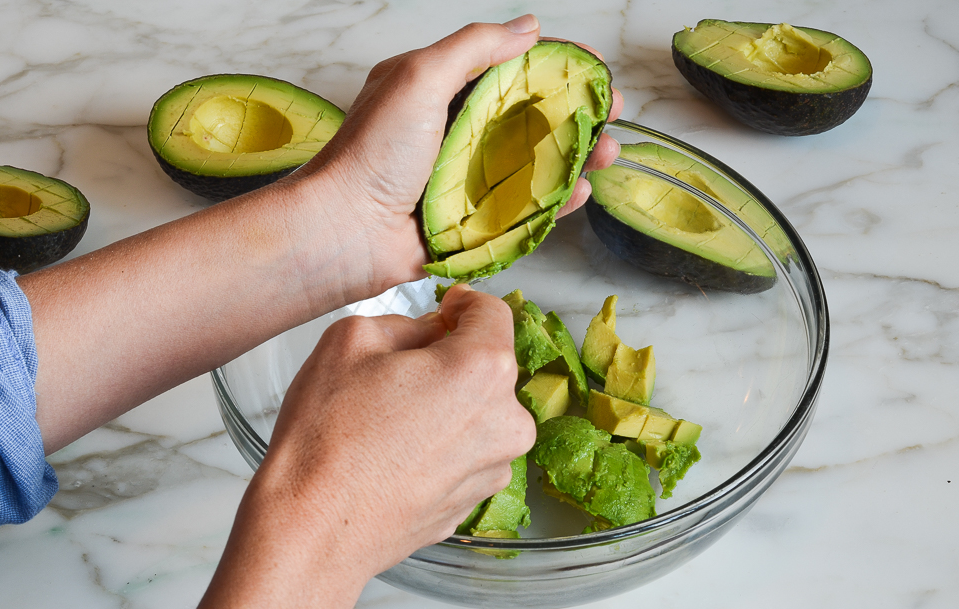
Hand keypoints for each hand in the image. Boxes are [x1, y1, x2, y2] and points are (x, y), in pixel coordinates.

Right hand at [176, 285, 533, 608]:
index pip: (493, 312)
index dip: (464, 304)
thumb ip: (406, 322)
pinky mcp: (474, 500)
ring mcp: (494, 467)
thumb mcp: (351, 339)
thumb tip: (428, 332)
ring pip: (477, 412)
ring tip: (390, 419)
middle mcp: (506, 420)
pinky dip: (440, 444)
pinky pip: (465, 452)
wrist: (314, 529)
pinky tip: (395, 453)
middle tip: (398, 369)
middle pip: (487, 365)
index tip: (446, 309)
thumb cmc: (327, 437)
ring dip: (447, 404)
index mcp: (483, 369)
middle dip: (451, 357)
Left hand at [288, 15, 623, 294]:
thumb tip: (529, 27)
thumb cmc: (372, 152)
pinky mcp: (474, 222)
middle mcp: (458, 132)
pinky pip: (526, 209)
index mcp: (443, 90)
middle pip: (534, 115)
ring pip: (538, 163)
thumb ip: (474, 48)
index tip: (595, 66)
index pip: (512, 67)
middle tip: (614, 112)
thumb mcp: (419, 77)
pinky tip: (582, 192)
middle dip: (580, 112)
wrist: (344, 232)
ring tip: (609, 153)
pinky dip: (558, 201)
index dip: (557, 64)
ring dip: (578, 156)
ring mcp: (468, 179)